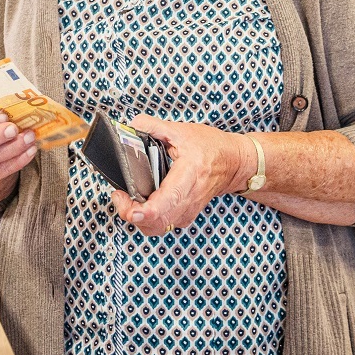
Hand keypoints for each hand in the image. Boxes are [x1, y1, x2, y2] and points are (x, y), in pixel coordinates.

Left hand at [109, 116, 251, 236]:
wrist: (234, 162)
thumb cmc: (211, 147)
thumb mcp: (181, 130)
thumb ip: (153, 126)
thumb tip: (130, 126)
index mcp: (189, 174)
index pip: (166, 202)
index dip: (144, 211)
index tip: (129, 207)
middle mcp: (189, 198)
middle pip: (157, 222)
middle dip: (131, 214)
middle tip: (120, 196)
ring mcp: (188, 210)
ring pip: (158, 228)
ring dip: (137, 219)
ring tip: (126, 200)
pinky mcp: (185, 215)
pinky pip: (162, 225)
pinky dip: (146, 220)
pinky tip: (139, 204)